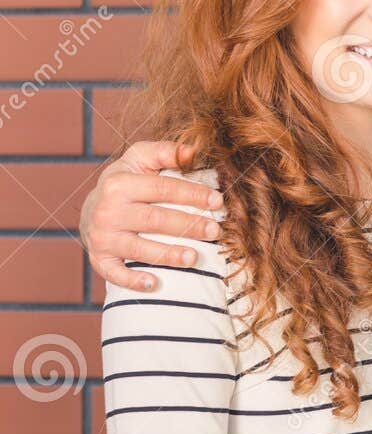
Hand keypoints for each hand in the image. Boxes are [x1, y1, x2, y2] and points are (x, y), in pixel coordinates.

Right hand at [81, 140, 223, 290]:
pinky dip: (133, 280)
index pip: (162, 188)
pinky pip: (115, 273)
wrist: (92, 210)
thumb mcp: (140, 160)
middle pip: (155, 219)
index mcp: (119, 183)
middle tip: (215, 230)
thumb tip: (192, 150)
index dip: (192, 194)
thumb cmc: (127, 183)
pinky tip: (155, 283)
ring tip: (195, 257)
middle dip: (188, 226)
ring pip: (139, 248)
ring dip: (168, 254)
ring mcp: (102, 237)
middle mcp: (108, 211)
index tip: (218, 201)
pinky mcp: (100, 259)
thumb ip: (164, 153)